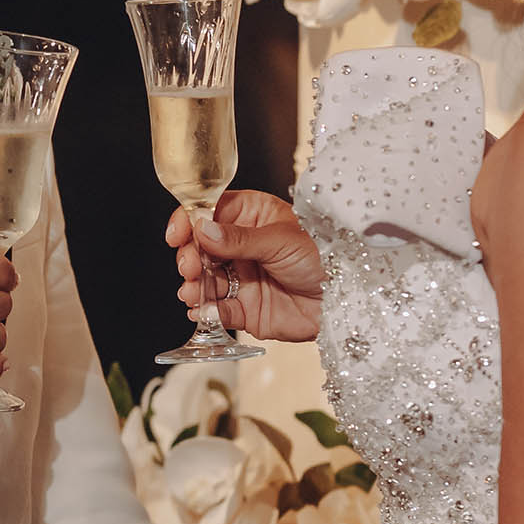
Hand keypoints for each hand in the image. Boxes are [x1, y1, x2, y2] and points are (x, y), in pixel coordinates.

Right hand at [166, 190, 323, 344]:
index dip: (190, 221)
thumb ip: (239, 239)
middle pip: (201, 248)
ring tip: (192, 293)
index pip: (210, 212)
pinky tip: (202, 312)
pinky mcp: (246, 308)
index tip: (177, 235)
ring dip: (193, 286)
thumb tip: (203, 229)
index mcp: (253, 216)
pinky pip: (218, 310)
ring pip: (205, 280)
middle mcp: (243, 246)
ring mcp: (242, 277)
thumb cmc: (324, 257)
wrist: (345, 300)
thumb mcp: (281, 240)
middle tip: (190, 268)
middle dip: (190, 258)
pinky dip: (206, 312)